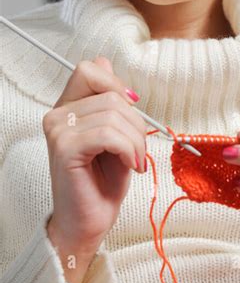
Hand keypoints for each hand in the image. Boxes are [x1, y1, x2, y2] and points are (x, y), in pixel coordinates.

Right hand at [43, 57, 147, 253]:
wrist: (90, 220)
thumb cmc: (103, 180)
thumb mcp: (115, 132)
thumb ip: (109, 99)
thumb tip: (103, 61)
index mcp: (68, 107)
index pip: (89, 69)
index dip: (116, 84)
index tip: (132, 109)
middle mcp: (57, 115)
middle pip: (110, 93)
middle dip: (136, 121)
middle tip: (138, 149)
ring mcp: (58, 131)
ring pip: (113, 113)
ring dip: (136, 140)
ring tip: (135, 160)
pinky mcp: (64, 148)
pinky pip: (109, 134)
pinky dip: (129, 149)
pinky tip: (130, 166)